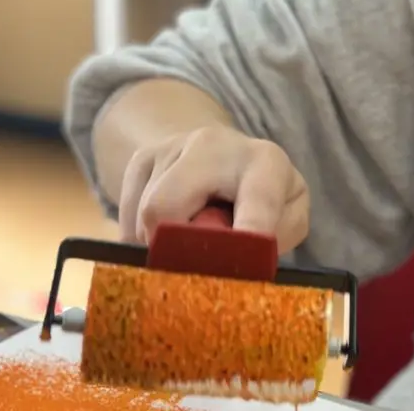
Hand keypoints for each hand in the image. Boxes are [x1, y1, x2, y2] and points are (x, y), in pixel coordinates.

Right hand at [118, 124, 309, 255]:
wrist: (225, 152)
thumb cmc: (266, 195)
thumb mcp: (287, 216)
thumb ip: (271, 242)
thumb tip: (233, 269)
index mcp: (266, 162)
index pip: (256, 205)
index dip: (244, 241)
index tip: (236, 269)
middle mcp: (216, 145)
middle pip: (166, 207)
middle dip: (172, 247)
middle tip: (190, 266)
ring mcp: (173, 147)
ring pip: (144, 218)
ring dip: (163, 244)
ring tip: (191, 235)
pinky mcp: (142, 157)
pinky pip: (126, 218)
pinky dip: (143, 238)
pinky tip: (171, 225)